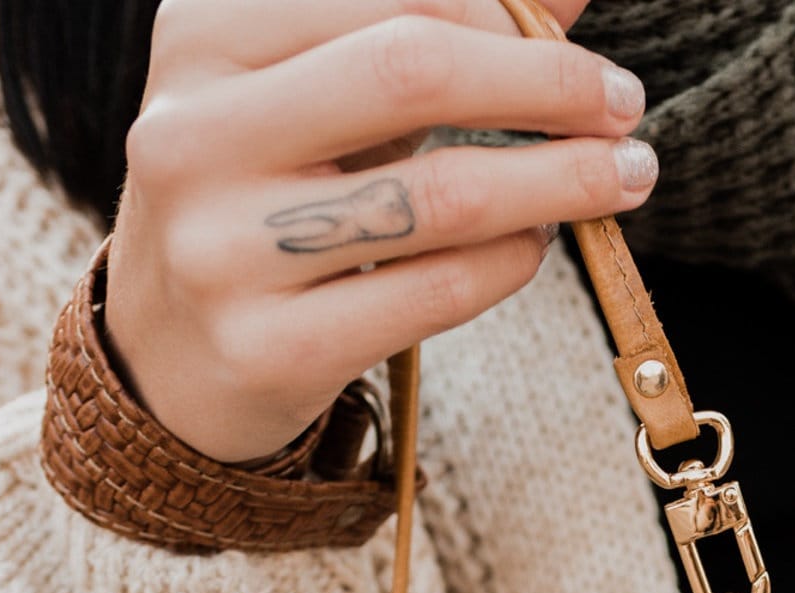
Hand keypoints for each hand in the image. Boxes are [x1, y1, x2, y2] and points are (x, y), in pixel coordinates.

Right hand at [105, 0, 653, 463]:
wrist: (170, 358)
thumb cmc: (267, 203)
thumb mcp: (318, 99)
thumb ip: (426, 32)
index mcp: (199, 39)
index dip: (506, 17)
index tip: (584, 54)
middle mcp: (195, 134)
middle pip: (413, 72)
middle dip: (547, 86)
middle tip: (624, 110)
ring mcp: (225, 248)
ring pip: (439, 195)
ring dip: (559, 182)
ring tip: (618, 179)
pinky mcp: (271, 345)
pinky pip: (436, 293)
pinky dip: (513, 262)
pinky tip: (541, 244)